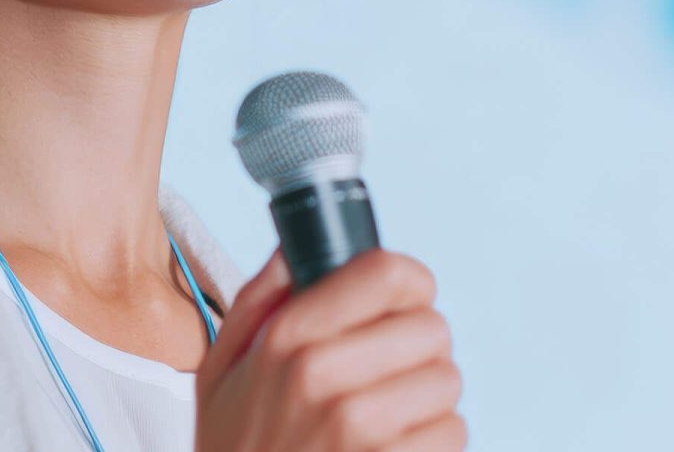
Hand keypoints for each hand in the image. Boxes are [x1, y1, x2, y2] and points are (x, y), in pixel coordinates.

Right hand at [193, 247, 465, 450]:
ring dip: (426, 395)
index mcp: (285, 337)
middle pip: (430, 326)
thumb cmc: (237, 448)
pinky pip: (452, 432)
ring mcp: (361, 429)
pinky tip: (392, 447)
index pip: (387, 273)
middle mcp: (323, 377)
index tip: (399, 300)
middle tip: (386, 368)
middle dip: (416, 344)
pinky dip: (431, 440)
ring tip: (387, 412)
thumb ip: (261, 299)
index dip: (407, 282)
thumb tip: (300, 242)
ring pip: (447, 380)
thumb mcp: (221, 369)